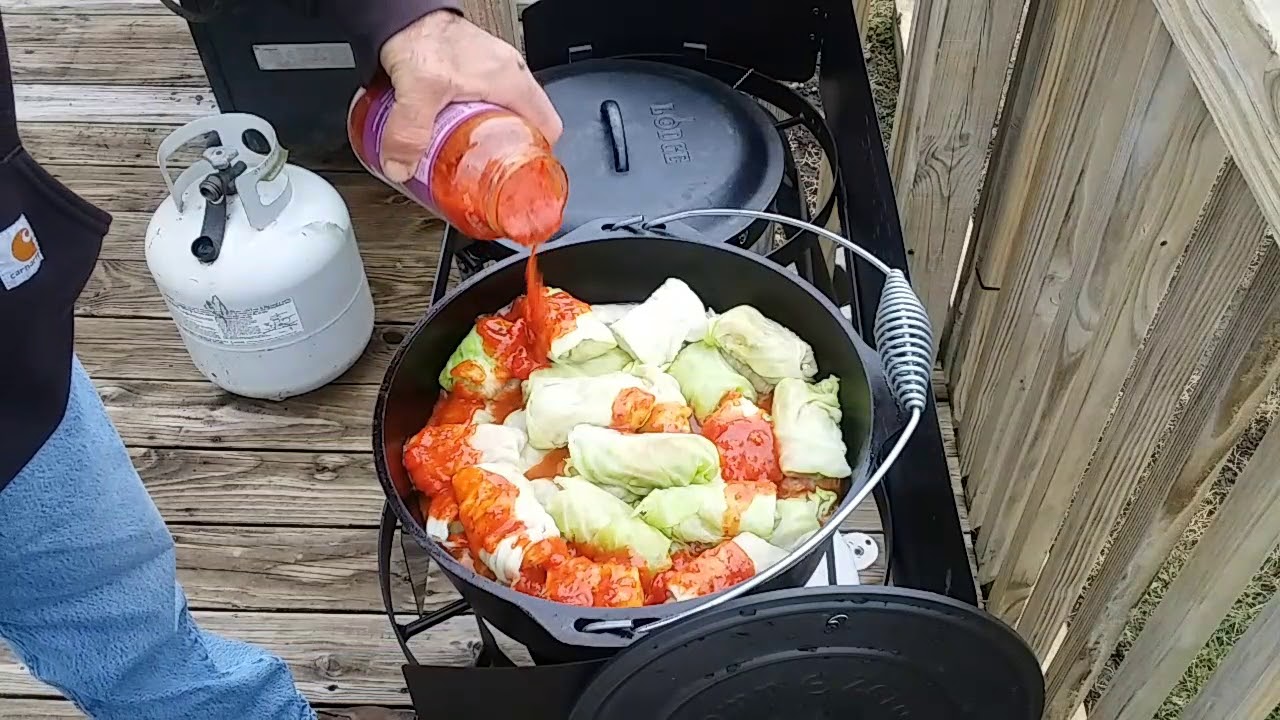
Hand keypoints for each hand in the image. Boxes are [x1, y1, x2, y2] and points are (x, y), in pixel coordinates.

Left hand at [377, 10, 563, 182]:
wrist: (403, 13)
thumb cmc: (422, 35)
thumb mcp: (418, 90)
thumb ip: (408, 133)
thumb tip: (401, 167)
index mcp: (512, 82)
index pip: (549, 127)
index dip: (539, 155)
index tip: (522, 173)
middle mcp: (508, 74)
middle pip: (527, 124)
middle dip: (509, 150)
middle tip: (491, 168)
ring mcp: (493, 70)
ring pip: (505, 113)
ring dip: (488, 135)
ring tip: (469, 153)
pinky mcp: (474, 67)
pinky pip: (486, 100)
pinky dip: (473, 118)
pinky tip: (450, 128)